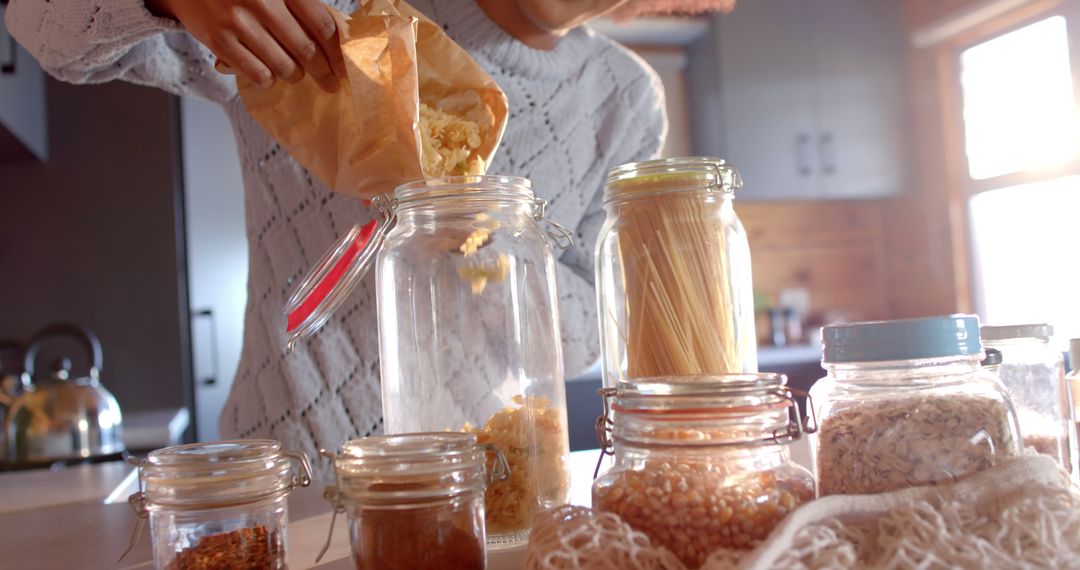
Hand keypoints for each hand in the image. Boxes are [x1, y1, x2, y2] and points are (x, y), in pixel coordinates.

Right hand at [146, 0, 346, 91]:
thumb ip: (303, 6)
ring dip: (295, 75)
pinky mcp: (219, 41)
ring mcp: (239, 22)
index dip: (338, 52)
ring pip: (284, 67)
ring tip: (294, 72)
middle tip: (330, 83)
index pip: (323, 26)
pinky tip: (269, 73)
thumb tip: (335, 39)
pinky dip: (268, 79)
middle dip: (324, 72)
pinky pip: (258, 75)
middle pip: (307, 50)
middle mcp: (262, 2)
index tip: (345, 67)